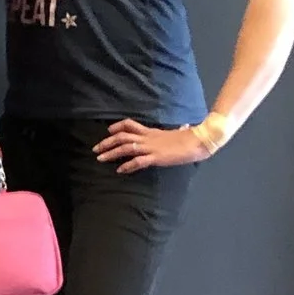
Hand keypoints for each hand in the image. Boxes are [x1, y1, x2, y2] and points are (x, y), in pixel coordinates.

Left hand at [93, 118, 213, 173]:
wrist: (198, 141)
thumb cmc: (189, 137)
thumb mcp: (177, 132)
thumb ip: (175, 130)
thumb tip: (184, 127)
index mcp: (150, 131)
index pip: (129, 124)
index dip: (116, 127)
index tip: (108, 131)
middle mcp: (147, 138)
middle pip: (122, 136)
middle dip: (106, 142)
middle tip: (95, 149)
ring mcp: (151, 147)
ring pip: (126, 147)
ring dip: (111, 153)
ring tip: (100, 159)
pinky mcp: (156, 157)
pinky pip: (138, 161)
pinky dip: (127, 165)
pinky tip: (120, 170)